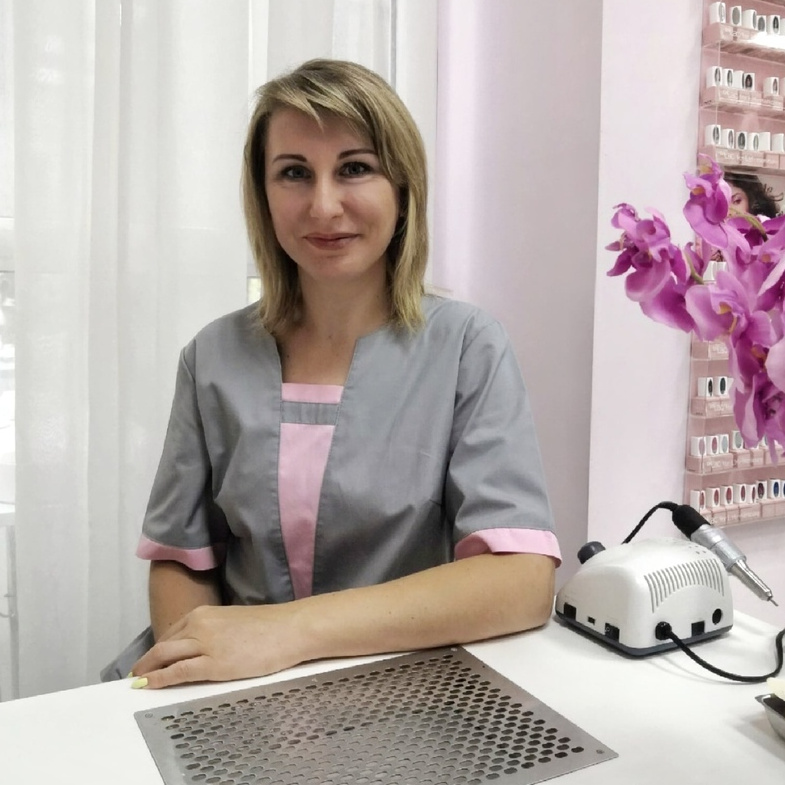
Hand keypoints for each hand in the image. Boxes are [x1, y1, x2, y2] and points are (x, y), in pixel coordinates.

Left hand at [130, 603, 306, 688]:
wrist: (289, 630)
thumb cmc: (270, 627)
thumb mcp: (234, 623)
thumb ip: (214, 632)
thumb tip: (204, 647)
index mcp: (204, 614)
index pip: (172, 633)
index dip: (157, 649)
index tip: (150, 660)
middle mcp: (199, 625)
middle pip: (163, 645)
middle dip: (146, 661)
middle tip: (136, 674)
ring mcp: (205, 644)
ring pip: (164, 656)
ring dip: (147, 670)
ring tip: (138, 682)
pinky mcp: (212, 664)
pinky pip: (177, 672)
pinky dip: (159, 679)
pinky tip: (148, 685)